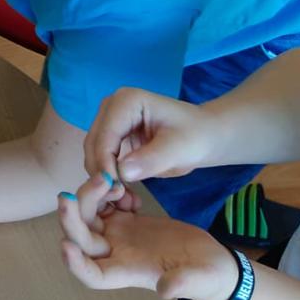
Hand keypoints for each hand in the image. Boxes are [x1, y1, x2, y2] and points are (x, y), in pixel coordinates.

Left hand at [58, 173, 238, 299]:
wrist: (215, 262)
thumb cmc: (208, 277)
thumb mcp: (199, 280)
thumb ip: (182, 284)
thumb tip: (165, 291)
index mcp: (127, 272)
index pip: (92, 275)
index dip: (75, 264)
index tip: (66, 246)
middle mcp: (116, 254)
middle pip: (81, 239)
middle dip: (70, 218)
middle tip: (68, 195)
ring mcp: (119, 236)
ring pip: (88, 216)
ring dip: (89, 197)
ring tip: (109, 179)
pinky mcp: (128, 220)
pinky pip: (105, 204)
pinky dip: (107, 192)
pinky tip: (124, 185)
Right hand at [85, 87, 218, 187]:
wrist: (206, 136)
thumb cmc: (197, 137)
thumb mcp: (180, 149)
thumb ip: (152, 159)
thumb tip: (122, 173)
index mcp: (126, 101)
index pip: (105, 135)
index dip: (105, 163)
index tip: (114, 190)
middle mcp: (111, 107)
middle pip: (94, 143)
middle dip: (101, 171)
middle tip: (117, 198)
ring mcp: (109, 120)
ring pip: (93, 153)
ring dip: (102, 176)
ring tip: (122, 197)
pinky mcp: (112, 136)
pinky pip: (101, 158)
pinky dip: (108, 176)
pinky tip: (122, 191)